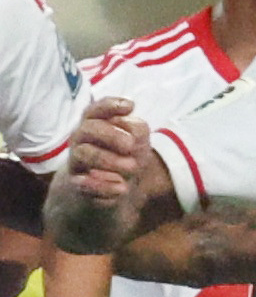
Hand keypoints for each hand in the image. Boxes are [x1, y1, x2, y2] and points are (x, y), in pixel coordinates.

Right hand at [56, 97, 156, 234]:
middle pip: (88, 128)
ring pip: (84, 154)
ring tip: (133, 168)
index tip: (130, 106)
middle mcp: (81, 140)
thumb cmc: (123, 157)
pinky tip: (121, 188)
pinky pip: (84, 183)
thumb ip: (137, 130)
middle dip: (111, 135)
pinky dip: (104, 186)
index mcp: (96, 124)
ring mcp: (76, 161)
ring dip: (109, 160)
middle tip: (130, 145)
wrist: (108, 191)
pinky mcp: (77, 185)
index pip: (96, 110)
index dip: (110, 105)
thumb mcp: (136, 142)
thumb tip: (131, 130)